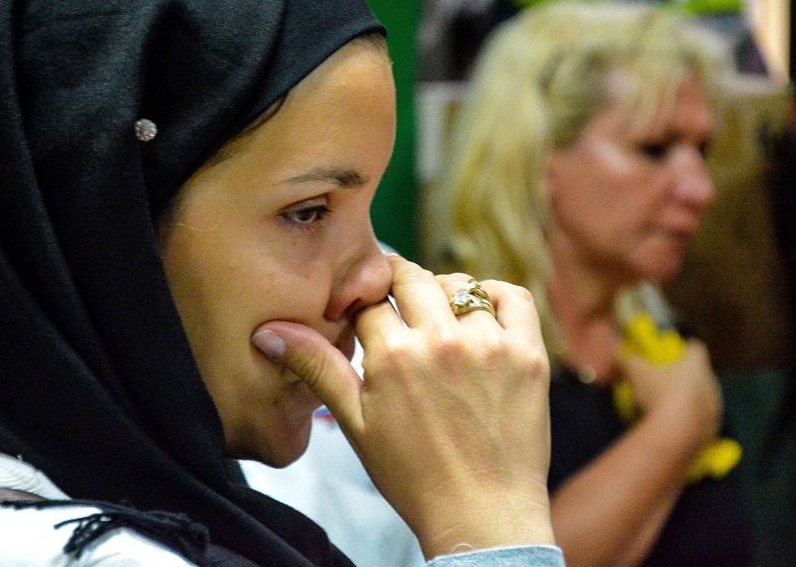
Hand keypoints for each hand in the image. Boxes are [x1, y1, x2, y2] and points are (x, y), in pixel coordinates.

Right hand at [261, 255, 554, 557]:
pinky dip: (497, 295)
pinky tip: (482, 313)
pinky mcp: (528, 354)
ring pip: (461, 285)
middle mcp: (442, 341)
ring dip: (445, 294)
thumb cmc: (413, 476)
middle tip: (399, 307)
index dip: (363, 305)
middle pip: (413, 280)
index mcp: (393, 356)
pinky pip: (514, 297)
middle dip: (399, 287)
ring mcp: (490, 345)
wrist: (482, 515)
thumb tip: (268, 331)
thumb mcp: (355, 423)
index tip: (366, 312)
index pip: (369, 301)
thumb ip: (316, 367)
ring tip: (439, 319)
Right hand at [619, 339, 721, 447]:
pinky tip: (674, 426)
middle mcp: (711, 383)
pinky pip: (701, 421)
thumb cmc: (658, 394)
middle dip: (685, 377)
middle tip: (664, 382)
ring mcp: (715, 408)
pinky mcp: (713, 430)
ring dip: (689, 400)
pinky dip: (690, 422)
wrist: (675, 436)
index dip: (684, 349)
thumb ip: (626, 359)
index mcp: (696, 365)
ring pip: (703, 399)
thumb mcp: (635, 372)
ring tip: (668, 408)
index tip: (671, 355)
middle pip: (700, 374)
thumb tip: (616, 351)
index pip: (696, 348)